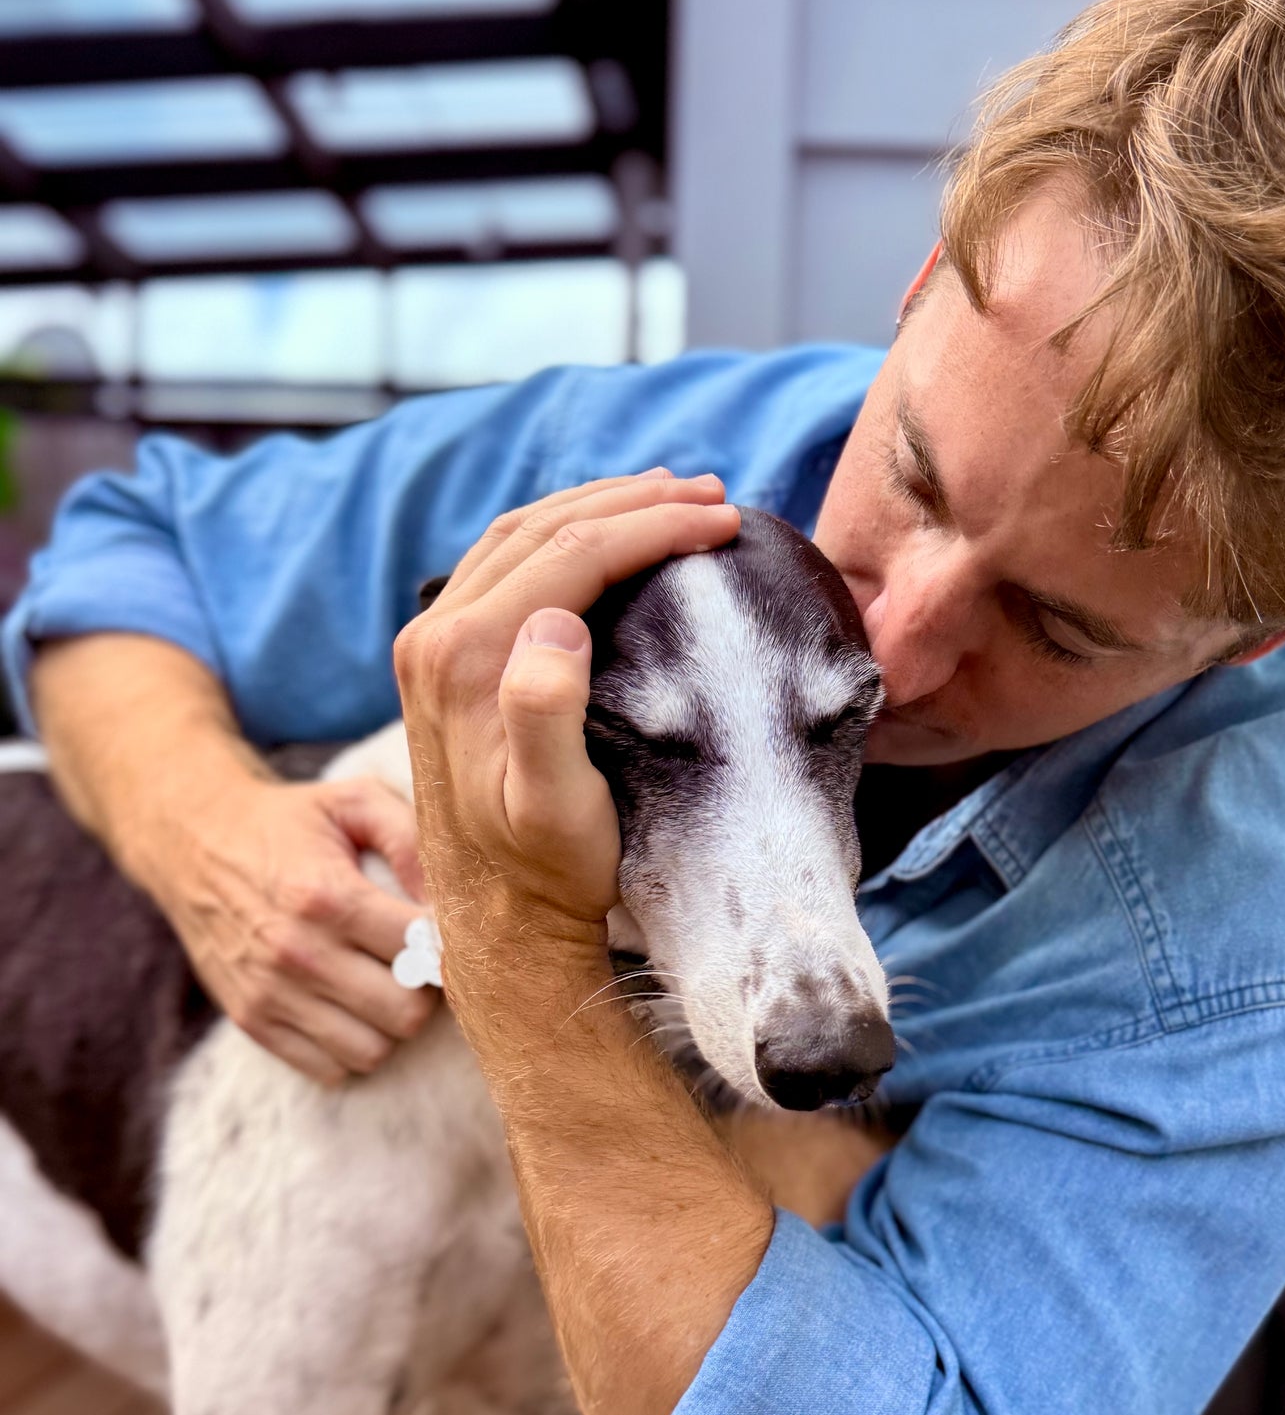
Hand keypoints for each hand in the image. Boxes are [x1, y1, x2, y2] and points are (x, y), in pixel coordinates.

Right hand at [140, 767, 436, 1085]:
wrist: (192, 843)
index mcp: (326, 896)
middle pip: (405, 1012)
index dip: (444, 945)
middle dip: (423, 991)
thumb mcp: (352, 800)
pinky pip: (329, 1068)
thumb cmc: (287, 822)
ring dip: (388, 1024)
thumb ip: (411, 839)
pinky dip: (349, 1047)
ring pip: (371, 1050)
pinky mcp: (251, 1020)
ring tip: (380, 985)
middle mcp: (296, 952)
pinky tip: (347, 1008)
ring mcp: (270, 993)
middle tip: (413, 965)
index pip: (422, 950)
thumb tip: (450, 901)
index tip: (439, 933)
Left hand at [395, 471, 738, 957]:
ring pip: (523, 538)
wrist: (500, 919)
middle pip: (546, 530)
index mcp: (463, 655)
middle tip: (713, 495)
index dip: (653, 526)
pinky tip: (609, 540)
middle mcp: (434, 635)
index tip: (724, 522)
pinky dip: (566, 537)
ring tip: (671, 498)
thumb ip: (544, 714)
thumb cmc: (547, 870)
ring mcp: (431, 643)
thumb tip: (557, 621)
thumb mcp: (554, 807)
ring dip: (600, 508)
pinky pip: (506, 565)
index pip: (571, 553)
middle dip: (634, 501)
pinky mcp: (442, 659)